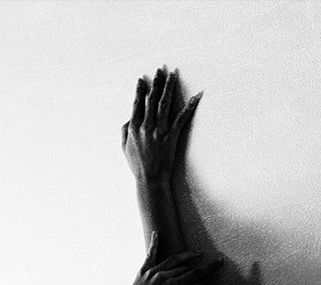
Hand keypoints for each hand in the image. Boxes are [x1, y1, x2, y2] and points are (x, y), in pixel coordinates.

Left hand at [99, 231, 222, 284]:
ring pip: (172, 260)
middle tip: (208, 262)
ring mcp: (152, 272)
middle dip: (198, 265)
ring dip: (185, 256)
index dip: (209, 268)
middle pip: (185, 267)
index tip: (219, 262)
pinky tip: (156, 234)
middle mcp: (163, 276)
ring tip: (195, 254)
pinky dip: (154, 244)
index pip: (196, 275)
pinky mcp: (143, 271)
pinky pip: (151, 255)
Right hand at [122, 66, 201, 185]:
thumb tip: (130, 117)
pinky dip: (190, 106)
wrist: (151, 179)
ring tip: (173, 74)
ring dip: (169, 87)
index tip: (142, 79)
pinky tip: (196, 97)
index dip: (140, 90)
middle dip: (157, 82)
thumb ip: (125, 130)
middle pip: (152, 99)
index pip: (138, 103)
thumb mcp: (125, 147)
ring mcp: (159, 130)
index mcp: (134, 127)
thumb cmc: (137, 165)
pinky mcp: (172, 136)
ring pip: (165, 103)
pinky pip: (182, 118)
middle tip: (161, 69)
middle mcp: (147, 125)